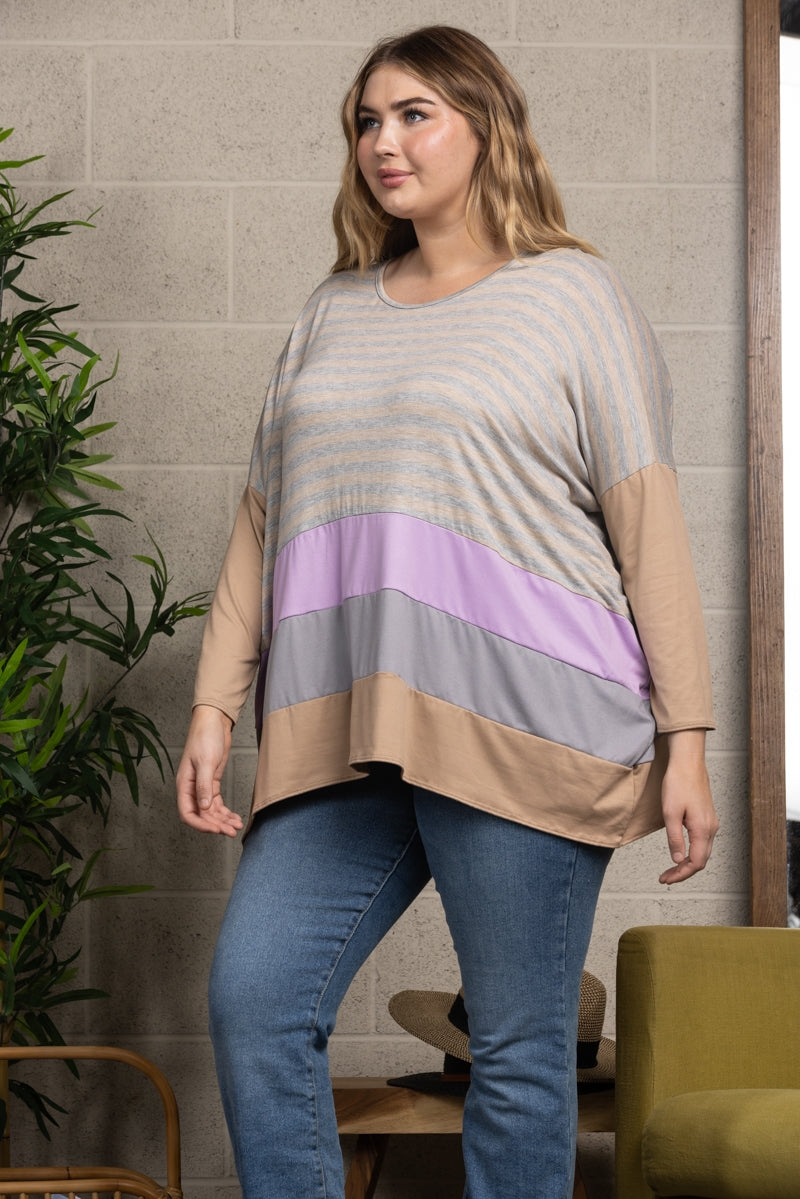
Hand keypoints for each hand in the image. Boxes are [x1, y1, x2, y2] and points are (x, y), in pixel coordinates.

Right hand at [176, 705, 241, 836]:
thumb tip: (203, 808)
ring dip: (222, 821)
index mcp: (184, 785)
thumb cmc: (204, 737)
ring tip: (236, 827)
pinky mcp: (212, 783)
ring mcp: (202, 787)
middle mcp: (192, 789)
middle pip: (201, 815)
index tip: (215, 829)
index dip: (201, 824)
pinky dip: (225, 812)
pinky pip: (217, 804)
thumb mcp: (205, 762)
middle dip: (216, 825)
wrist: (214, 722)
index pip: (188, 813)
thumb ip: (204, 786)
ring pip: (210, 812)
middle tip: (231, 831)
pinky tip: (234, 817)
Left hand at [658, 729, 717, 884]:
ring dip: (687, 863)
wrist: (688, 763)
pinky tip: (681, 852)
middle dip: (683, 872)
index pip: (696, 863)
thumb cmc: (678, 783)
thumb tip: (678, 861)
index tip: (666, 879)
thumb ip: (675, 839)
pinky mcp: (707, 817)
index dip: (681, 875)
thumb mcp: (670, 813)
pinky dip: (692, 852)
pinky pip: (702, 842)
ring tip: (671, 869)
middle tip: (666, 878)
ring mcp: (711, 823)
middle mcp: (711, 828)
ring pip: (702, 852)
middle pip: (701, 860)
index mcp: (703, 829)